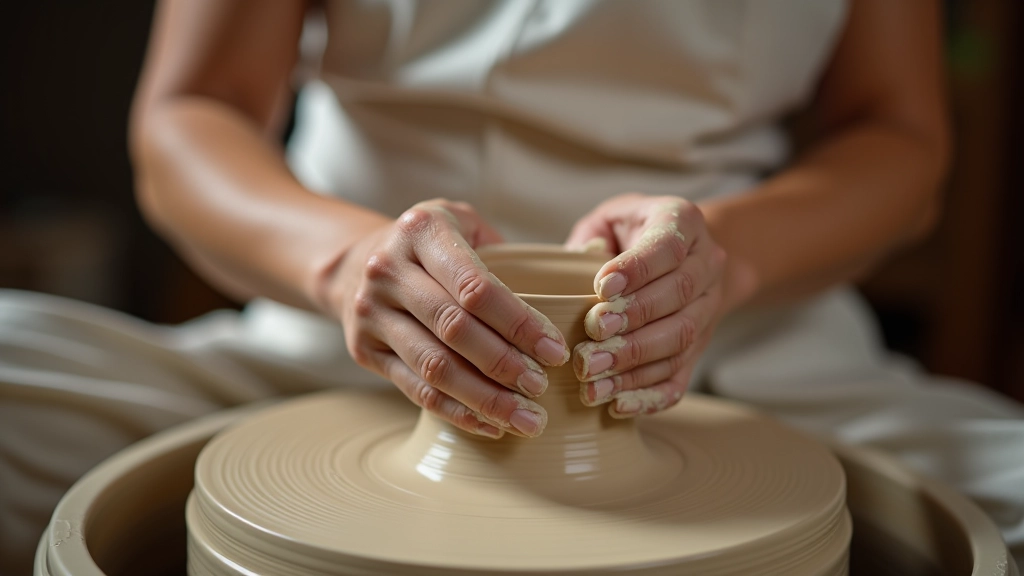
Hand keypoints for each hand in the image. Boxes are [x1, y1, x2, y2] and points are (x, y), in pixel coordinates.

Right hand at [327, 200, 570, 438]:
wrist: (354, 263)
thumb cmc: (433, 246)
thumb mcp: (464, 223)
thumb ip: (511, 249)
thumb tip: (592, 263)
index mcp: (422, 231)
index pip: (475, 286)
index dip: (518, 323)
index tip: (555, 351)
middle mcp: (388, 270)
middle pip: (454, 328)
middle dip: (504, 364)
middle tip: (542, 388)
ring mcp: (371, 312)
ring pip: (434, 366)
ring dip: (484, 398)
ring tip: (526, 419)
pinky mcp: (363, 350)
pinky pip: (415, 389)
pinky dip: (456, 412)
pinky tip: (491, 425)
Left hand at [566, 194, 726, 417]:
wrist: (678, 257)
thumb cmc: (627, 234)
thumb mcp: (607, 219)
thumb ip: (592, 237)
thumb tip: (583, 262)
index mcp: (684, 222)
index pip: (668, 246)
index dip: (637, 269)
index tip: (601, 288)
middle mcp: (706, 264)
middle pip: (678, 295)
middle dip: (632, 320)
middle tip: (591, 334)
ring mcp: (708, 309)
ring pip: (680, 339)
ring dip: (634, 361)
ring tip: (591, 373)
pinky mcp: (699, 347)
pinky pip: (681, 376)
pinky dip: (649, 395)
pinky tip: (616, 403)